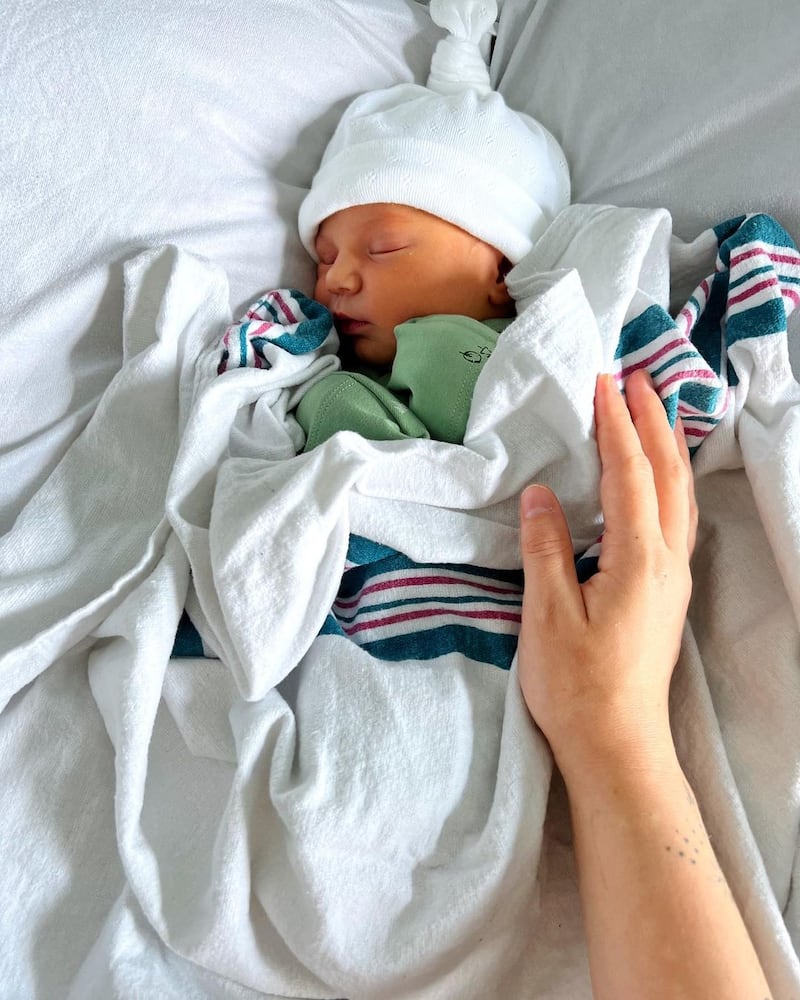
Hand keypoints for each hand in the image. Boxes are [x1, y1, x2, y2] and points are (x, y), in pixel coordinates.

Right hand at [516, 369, 697, 778]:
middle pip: (669, 475)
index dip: (616, 425)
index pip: (630, 474)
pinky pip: (677, 517)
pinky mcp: (668, 593)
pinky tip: (658, 481)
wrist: (617, 745)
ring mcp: (674, 578)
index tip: (603, 381)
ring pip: (681, 495)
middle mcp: (668, 561)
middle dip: (653, 422)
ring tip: (653, 412)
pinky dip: (669, 481)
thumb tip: (540, 494)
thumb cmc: (578, 686)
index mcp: (639, 559)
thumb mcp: (548, 616)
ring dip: (667, 447)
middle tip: (637, 378)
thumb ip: (545, 549)